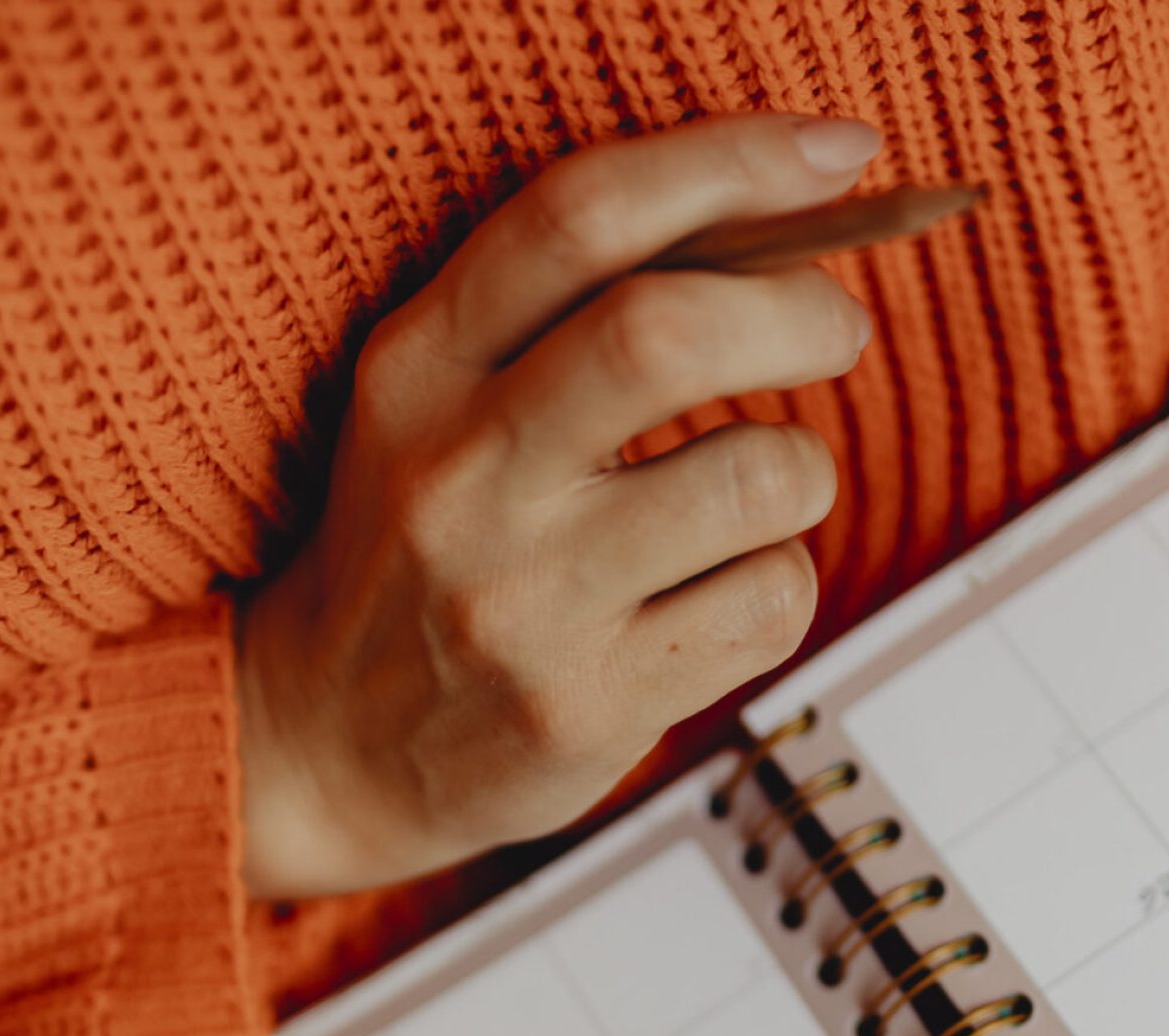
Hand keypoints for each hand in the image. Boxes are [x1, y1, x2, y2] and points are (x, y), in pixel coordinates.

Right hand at [234, 112, 880, 898]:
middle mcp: (461, 477)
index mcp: (417, 370)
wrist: (330, 749)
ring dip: (801, 473)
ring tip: (757, 497)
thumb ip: (564, 319)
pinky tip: (722, 596)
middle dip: (799, 312)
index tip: (838, 152)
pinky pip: (770, 603)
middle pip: (667, 334)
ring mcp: (525, 602)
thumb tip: (780, 229)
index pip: (580, 219)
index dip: (730, 161)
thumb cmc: (424, 556)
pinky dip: (782, 583)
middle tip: (837, 326)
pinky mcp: (589, 705)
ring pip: (758, 478)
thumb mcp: (437, 411)